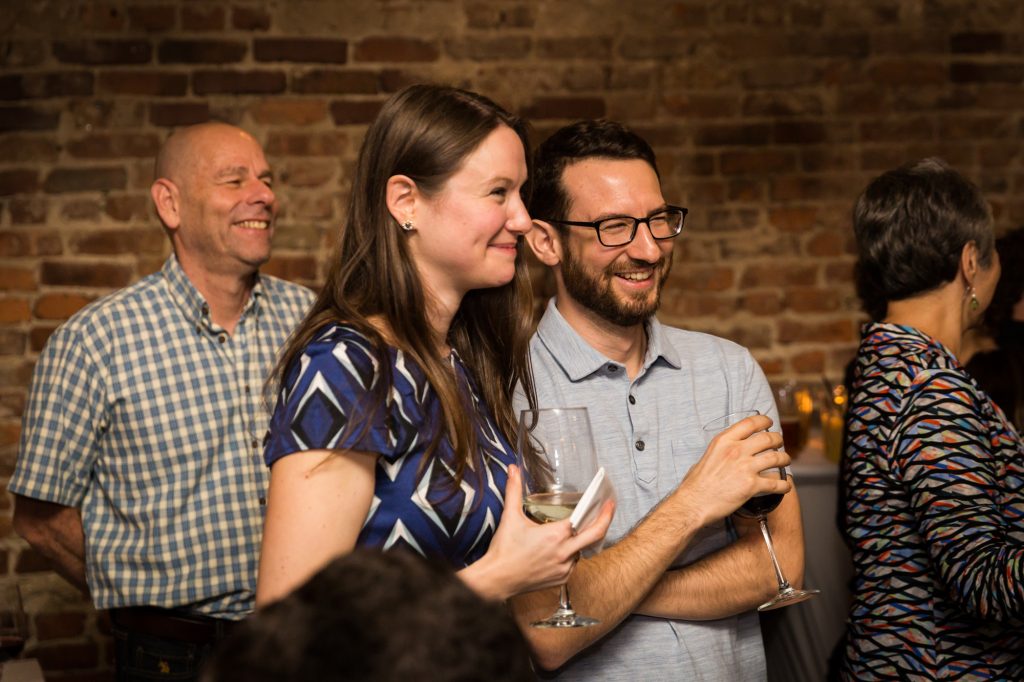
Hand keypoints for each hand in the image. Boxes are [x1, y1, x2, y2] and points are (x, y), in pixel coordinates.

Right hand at [463, 464, 613, 600]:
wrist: (496, 579)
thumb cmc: (504, 550)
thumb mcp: (510, 517)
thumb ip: (513, 490)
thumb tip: (513, 470)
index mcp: (555, 535)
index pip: (586, 521)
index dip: (601, 512)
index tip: (608, 502)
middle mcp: (564, 552)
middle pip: (595, 536)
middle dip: (605, 521)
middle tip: (609, 508)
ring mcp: (564, 568)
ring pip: (581, 550)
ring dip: (579, 540)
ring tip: (572, 530)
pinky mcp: (561, 580)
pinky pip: (572, 564)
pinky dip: (570, 554)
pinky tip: (559, 549)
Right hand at [677, 414, 790, 524]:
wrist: (694, 503)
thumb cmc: (696, 484)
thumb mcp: (707, 456)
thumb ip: (720, 450)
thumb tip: (727, 451)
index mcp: (724, 441)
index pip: (750, 423)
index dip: (764, 421)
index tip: (769, 423)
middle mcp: (736, 451)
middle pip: (767, 439)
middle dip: (778, 439)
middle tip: (779, 443)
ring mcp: (745, 467)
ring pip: (776, 458)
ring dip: (785, 459)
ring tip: (785, 461)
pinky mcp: (751, 485)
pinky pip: (776, 483)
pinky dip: (784, 485)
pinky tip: (785, 485)